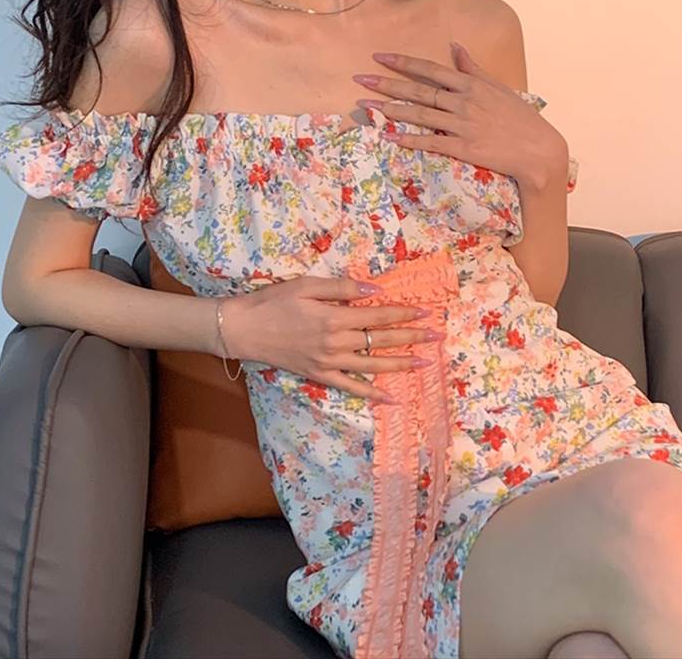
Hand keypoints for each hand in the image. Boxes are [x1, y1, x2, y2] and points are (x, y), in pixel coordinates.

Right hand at [218, 276, 445, 404]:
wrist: (244, 329)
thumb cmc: (273, 301)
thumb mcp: (307, 285)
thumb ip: (342, 287)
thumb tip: (375, 290)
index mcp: (334, 317)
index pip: (378, 315)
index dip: (403, 314)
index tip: (424, 313)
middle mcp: (336, 342)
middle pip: (381, 340)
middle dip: (411, 337)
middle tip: (437, 337)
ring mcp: (329, 362)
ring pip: (372, 365)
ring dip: (400, 364)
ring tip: (424, 363)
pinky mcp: (319, 374)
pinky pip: (350, 387)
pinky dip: (371, 393)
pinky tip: (390, 397)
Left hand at [352, 42, 566, 189]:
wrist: (538, 149)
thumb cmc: (520, 118)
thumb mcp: (498, 87)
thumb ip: (472, 68)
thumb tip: (456, 46)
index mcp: (471, 85)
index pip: (430, 70)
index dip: (404, 62)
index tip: (380, 57)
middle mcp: (464, 102)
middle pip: (418, 91)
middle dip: (387, 84)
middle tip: (360, 80)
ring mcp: (463, 125)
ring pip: (420, 115)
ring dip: (391, 110)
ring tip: (366, 106)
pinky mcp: (464, 148)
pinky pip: (431, 142)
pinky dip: (409, 139)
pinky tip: (389, 137)